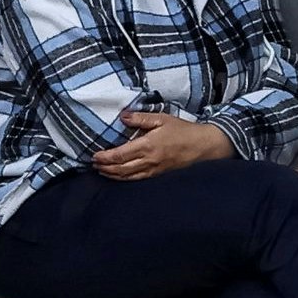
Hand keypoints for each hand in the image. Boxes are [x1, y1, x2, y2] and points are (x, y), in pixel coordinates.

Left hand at [89, 107, 235, 181]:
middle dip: (105, 168)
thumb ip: (141, 119)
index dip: (106, 157)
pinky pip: (138, 180)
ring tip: (102, 171)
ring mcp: (154, 171)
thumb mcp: (162, 119)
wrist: (204, 147)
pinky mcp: (159, 176)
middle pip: (121, 169)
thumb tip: (123, 117)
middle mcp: (149, 161)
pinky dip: (125, 179)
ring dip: (112, 175)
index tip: (95, 156)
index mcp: (148, 146)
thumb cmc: (184, 131)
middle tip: (93, 164)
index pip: (121, 154)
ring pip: (128, 177)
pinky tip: (119, 176)